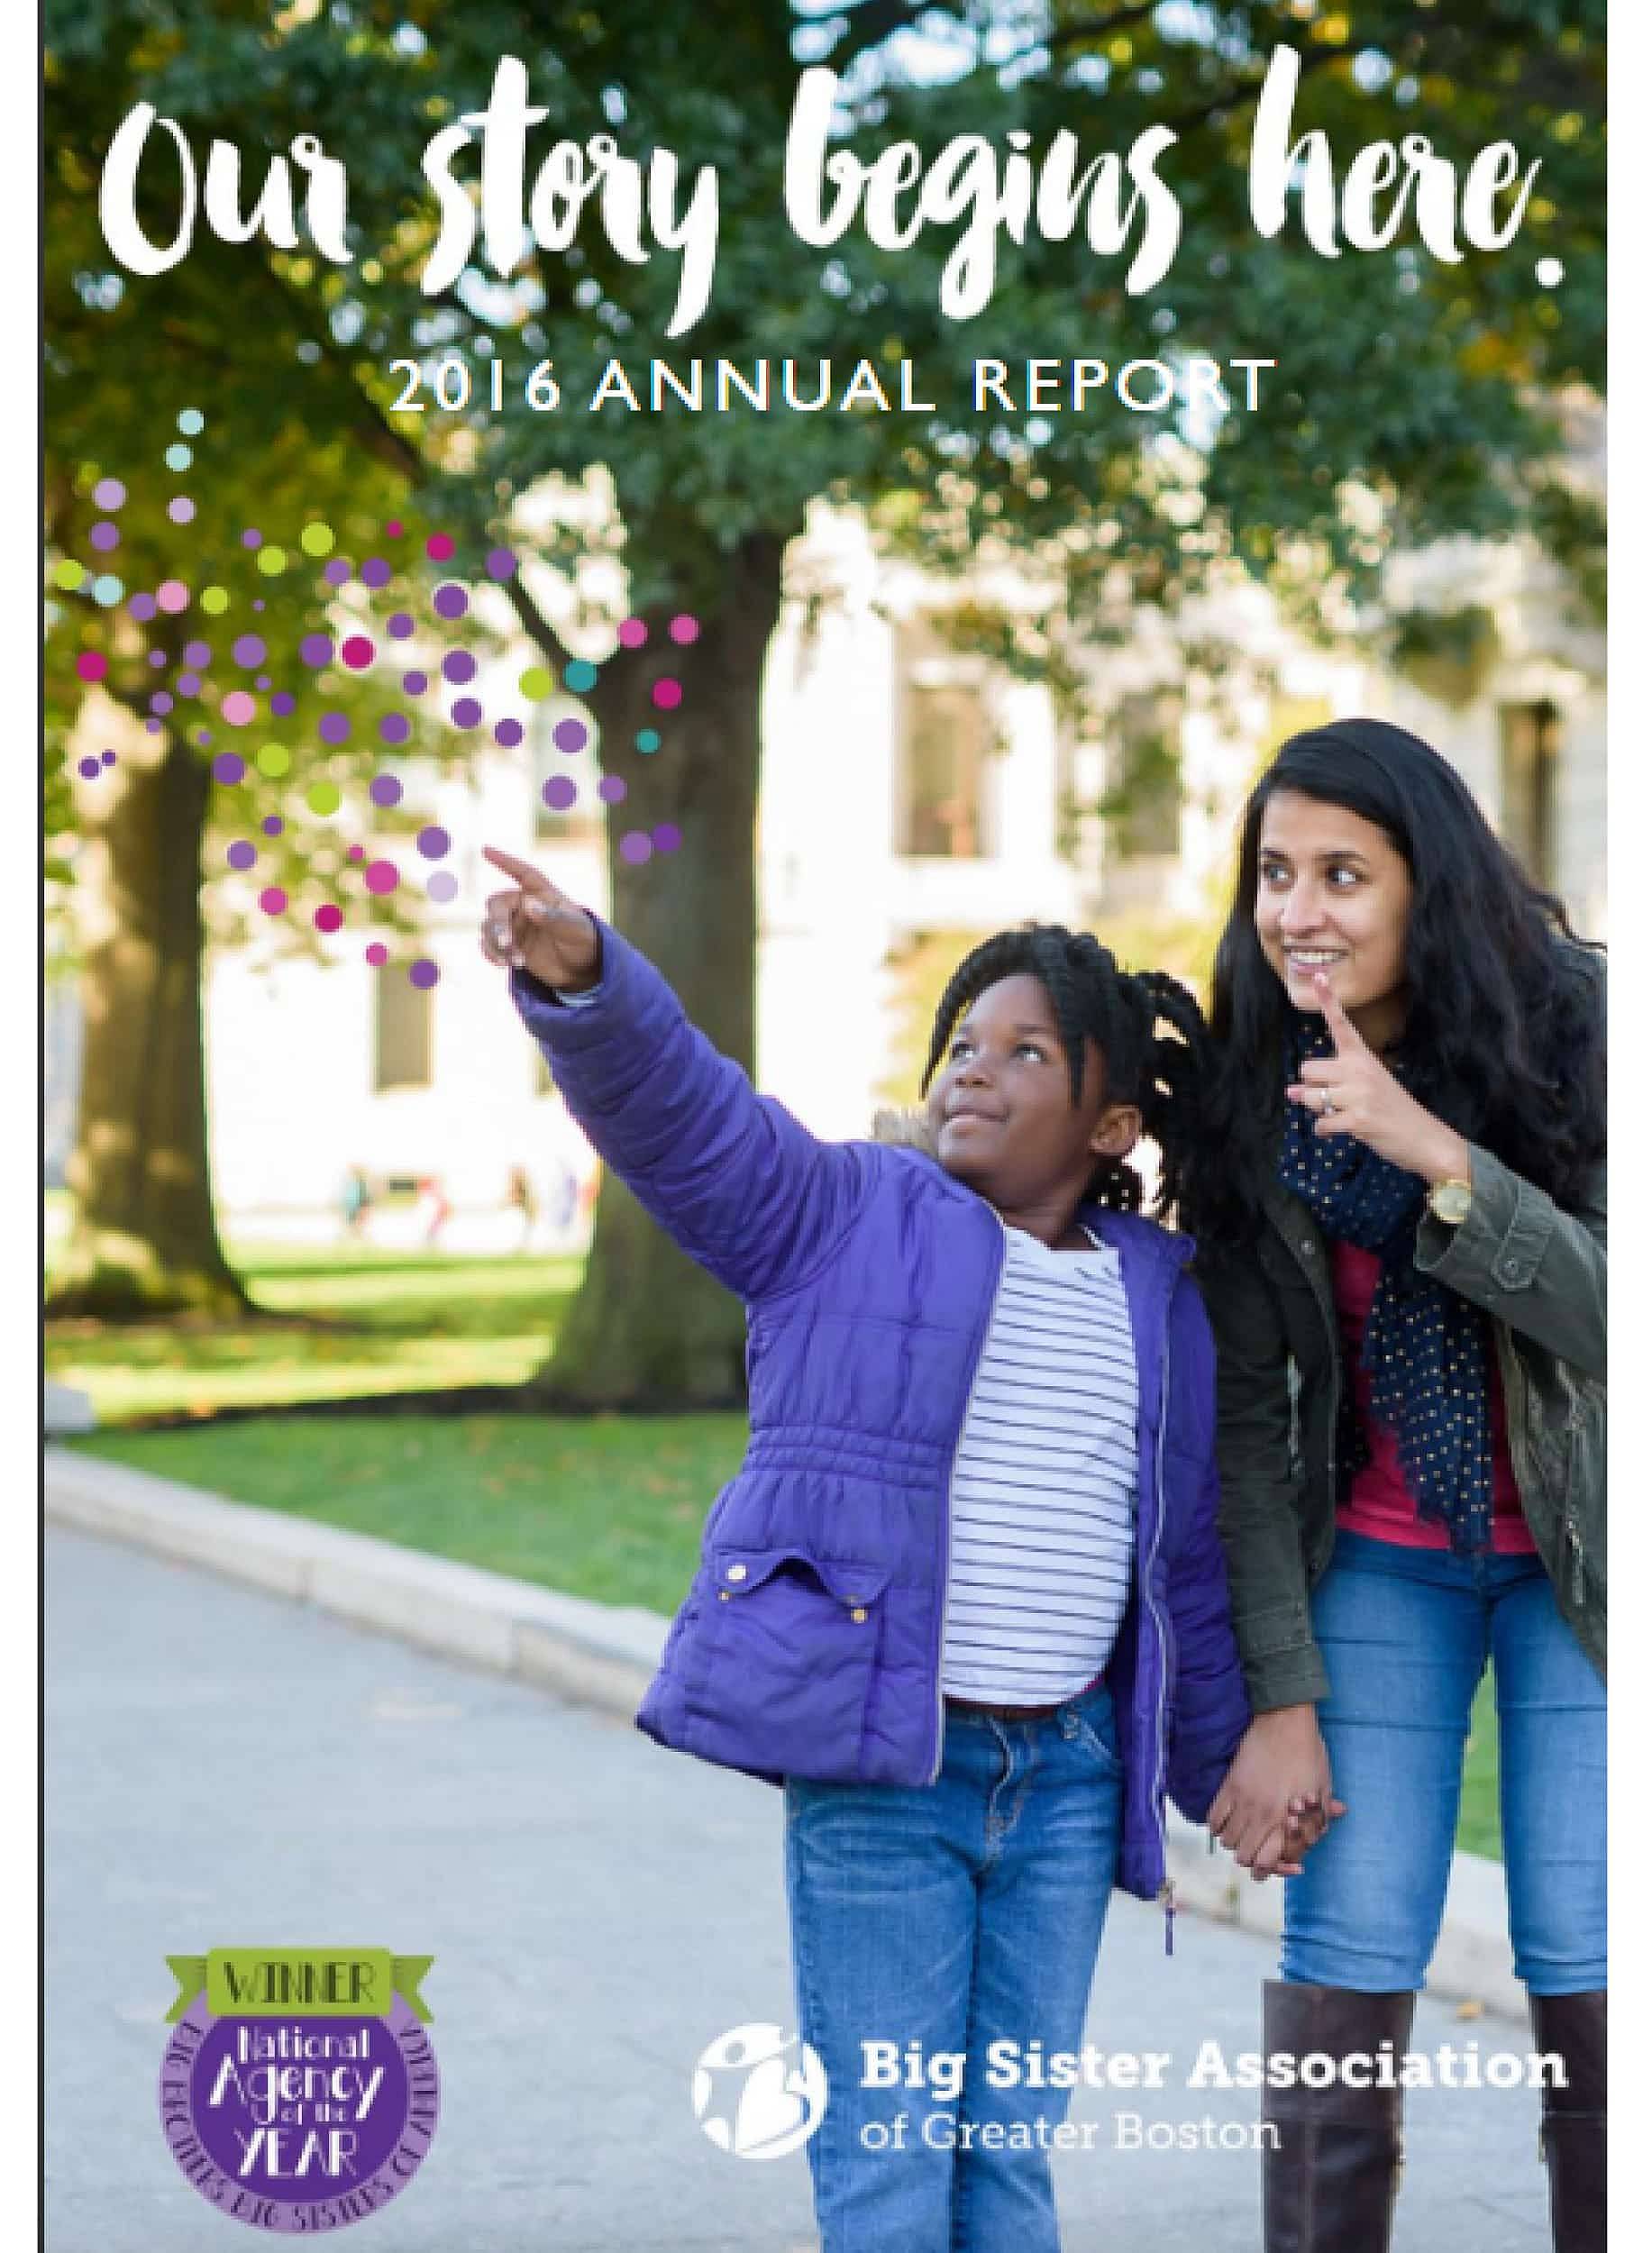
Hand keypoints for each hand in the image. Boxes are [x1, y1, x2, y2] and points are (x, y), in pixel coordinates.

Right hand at [479, 846, 601, 992]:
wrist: (582, 970)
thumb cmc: (584, 941)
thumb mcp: (575, 930)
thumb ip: (553, 917)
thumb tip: (528, 904)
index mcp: (543, 894)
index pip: (523, 873)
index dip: (504, 861)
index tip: (485, 849)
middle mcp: (525, 906)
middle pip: (497, 904)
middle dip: (498, 923)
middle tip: (506, 942)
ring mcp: (516, 926)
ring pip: (490, 926)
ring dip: (496, 943)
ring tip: (515, 960)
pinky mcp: (510, 945)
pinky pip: (490, 945)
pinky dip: (492, 953)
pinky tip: (504, 963)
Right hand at [1207, 1705, 1346, 1880]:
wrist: (1285, 1720)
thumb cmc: (1309, 1753)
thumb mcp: (1323, 1788)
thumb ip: (1321, 1817)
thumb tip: (1319, 1836)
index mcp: (1286, 1818)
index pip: (1269, 1861)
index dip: (1273, 1870)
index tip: (1279, 1864)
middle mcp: (1261, 1814)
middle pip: (1244, 1857)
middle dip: (1252, 1861)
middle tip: (1261, 1853)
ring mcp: (1242, 1800)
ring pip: (1227, 1841)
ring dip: (1236, 1844)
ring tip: (1246, 1837)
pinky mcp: (1229, 1785)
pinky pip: (1213, 1818)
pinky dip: (1218, 1827)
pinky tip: (1229, 1823)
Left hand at [1286, 973, 1469, 1184]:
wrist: (1421, 1136)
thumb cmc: (1390, 1109)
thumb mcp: (1366, 1086)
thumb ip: (1329, 1084)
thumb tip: (1290, 1092)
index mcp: (1362, 1057)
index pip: (1341, 1025)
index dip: (1328, 1001)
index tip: (1318, 976)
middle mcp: (1359, 1071)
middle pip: (1307, 1068)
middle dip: (1311, 1087)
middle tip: (1335, 1099)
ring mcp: (1359, 1095)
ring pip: (1309, 1097)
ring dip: (1317, 1110)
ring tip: (1340, 1113)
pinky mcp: (1358, 1119)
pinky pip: (1321, 1123)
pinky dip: (1325, 1131)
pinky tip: (1341, 1130)